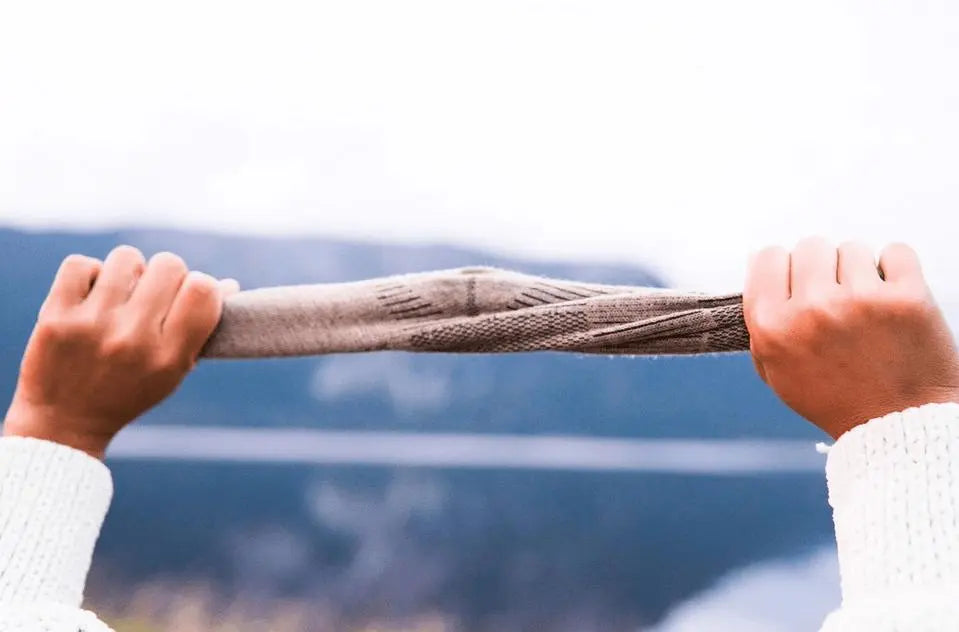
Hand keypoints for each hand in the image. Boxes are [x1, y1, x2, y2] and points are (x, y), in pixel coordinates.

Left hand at [2, 246, 239, 457]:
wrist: (65, 422)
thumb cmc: (130, 390)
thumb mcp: (173, 369)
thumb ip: (200, 327)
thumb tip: (230, 283)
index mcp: (170, 356)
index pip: (203, 290)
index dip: (200, 284)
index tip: (187, 296)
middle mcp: (134, 340)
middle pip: (169, 264)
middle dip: (165, 274)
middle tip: (152, 295)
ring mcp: (92, 326)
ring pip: (126, 258)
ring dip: (127, 271)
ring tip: (120, 295)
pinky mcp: (56, 317)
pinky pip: (80, 263)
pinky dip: (88, 274)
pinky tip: (90, 296)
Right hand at [743, 237, 958, 438]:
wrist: (897, 427)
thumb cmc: (835, 399)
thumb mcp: (777, 370)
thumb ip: (761, 321)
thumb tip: (758, 263)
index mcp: (773, 328)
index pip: (767, 257)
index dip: (784, 267)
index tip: (798, 283)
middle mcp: (811, 310)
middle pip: (809, 246)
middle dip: (822, 268)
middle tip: (836, 296)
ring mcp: (859, 301)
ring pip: (852, 248)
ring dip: (858, 271)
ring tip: (866, 305)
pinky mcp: (905, 298)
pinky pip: (895, 252)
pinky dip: (896, 269)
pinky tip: (892, 296)